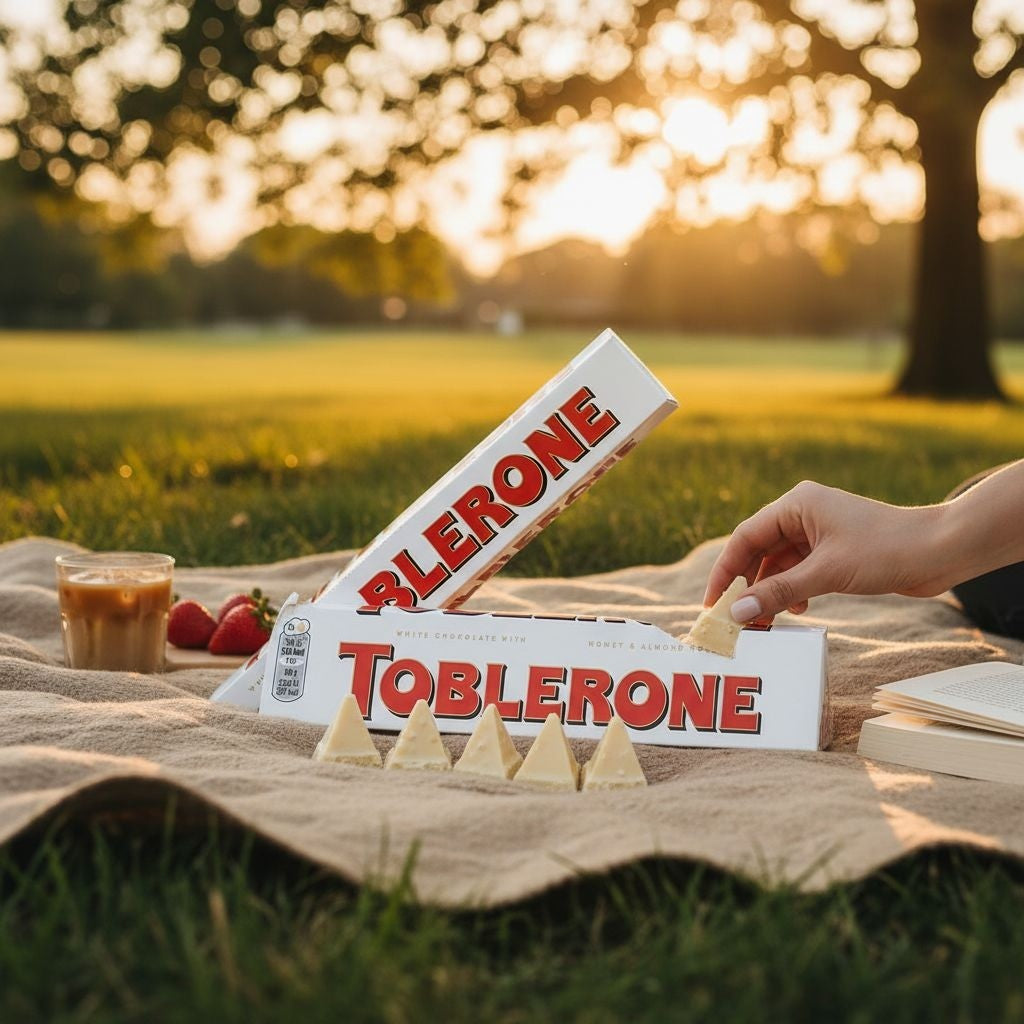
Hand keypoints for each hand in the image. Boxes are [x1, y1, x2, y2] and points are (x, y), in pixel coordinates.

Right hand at [704, 481, 949, 622]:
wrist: (941, 551)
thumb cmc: (886, 549)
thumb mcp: (826, 573)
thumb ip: (778, 592)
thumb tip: (737, 613)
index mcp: (796, 505)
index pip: (745, 537)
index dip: (725, 571)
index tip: (713, 602)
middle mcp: (803, 514)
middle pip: (759, 551)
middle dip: (747, 585)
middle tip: (734, 618)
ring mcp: (819, 533)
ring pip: (778, 564)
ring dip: (770, 592)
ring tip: (764, 621)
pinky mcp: (833, 551)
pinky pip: (798, 571)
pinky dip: (792, 591)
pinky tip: (797, 609)